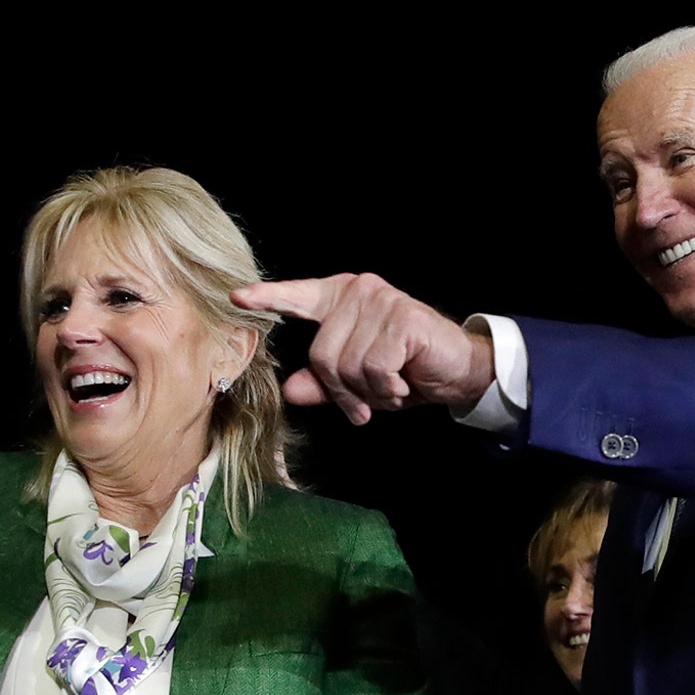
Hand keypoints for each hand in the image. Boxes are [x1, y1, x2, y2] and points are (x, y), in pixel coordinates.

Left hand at [233, 274, 495, 424]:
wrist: (457, 371)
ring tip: (390, 388)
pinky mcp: (402, 317)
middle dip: (343, 391)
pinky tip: (404, 381)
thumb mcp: (358, 383)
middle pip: (321, 354)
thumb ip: (323, 384)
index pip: (299, 297)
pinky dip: (387, 387)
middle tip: (367, 404)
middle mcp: (359, 291)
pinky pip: (374, 367)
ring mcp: (381, 300)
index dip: (269, 298)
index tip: (236, 296)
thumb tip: (290, 389)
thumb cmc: (405, 371)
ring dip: (369, 392)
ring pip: (348, 364)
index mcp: (340, 299)